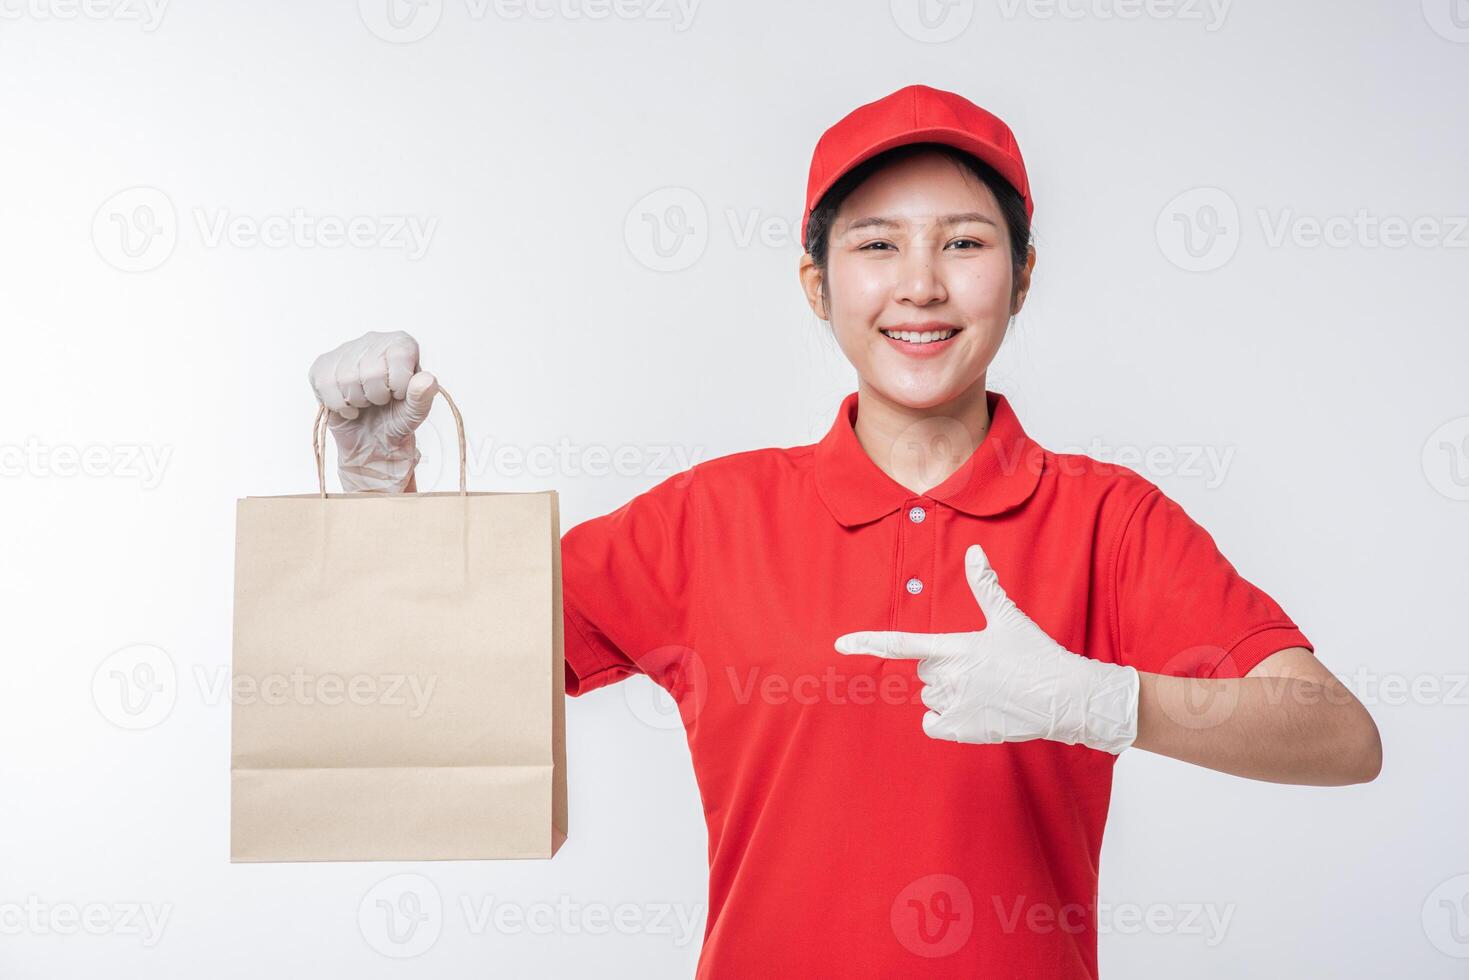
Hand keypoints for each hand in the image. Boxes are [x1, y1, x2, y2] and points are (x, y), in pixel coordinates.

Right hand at [307, 330, 436, 492]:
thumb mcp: (416, 411)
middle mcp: (374, 340)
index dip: (399, 385)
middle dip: (377, 397)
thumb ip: (424, 395)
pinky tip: (349, 405)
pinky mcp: (323, 366)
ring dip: (358, 401)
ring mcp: (346, 350)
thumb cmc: (396, 418)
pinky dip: (339, 405)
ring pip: (347, 379)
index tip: (399, 394)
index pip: (399, 356)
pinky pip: (325, 385)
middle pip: (371, 371)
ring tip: (365, 402)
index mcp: (401, 344)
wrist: (372, 438)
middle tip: (380, 401)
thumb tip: (426, 380)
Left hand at [834, 542, 1139, 753]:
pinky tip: (971, 712)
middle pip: (924, 670)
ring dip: (948, 693)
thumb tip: (974, 550)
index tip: (842, 644)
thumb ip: (984, 585)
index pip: (901, 644)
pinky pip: (931, 724)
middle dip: (943, 668)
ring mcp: (954, 705)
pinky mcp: (962, 730)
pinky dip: (943, 720)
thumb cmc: (1036, 655)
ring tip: (985, 689)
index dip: (869, 643)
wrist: (1064, 697)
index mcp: (954, 647)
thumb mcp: (1008, 617)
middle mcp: (948, 677)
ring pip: (930, 696)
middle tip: (979, 667)